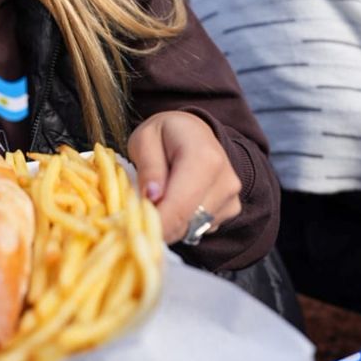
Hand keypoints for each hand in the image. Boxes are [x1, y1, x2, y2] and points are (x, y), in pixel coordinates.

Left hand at [127, 111, 241, 244]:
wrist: (195, 131)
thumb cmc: (165, 133)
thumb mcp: (145, 139)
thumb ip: (149, 167)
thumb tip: (152, 197)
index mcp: (204, 159)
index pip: (179, 207)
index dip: (153, 224)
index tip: (130, 229)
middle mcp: (224, 181)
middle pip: (185, 222)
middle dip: (157, 225)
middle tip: (134, 213)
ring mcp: (231, 197)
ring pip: (191, 229)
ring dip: (169, 224)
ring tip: (156, 200)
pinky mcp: (230, 209)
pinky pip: (200, 228)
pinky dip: (182, 222)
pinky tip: (174, 202)